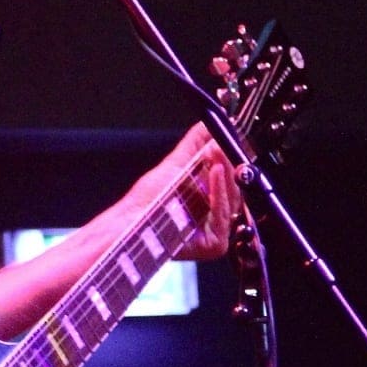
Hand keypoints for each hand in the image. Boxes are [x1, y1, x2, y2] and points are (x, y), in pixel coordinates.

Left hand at [96, 123, 237, 260]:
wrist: (131, 220)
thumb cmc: (148, 200)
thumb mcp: (176, 163)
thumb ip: (195, 143)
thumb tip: (208, 123)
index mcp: (211, 201)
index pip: (232, 179)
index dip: (233, 158)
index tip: (232, 138)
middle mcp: (216, 217)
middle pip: (236, 188)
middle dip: (229, 162)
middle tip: (223, 142)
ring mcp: (216, 232)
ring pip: (232, 199)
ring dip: (225, 173)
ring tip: (217, 151)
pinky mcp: (214, 244)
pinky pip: (223, 214)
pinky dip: (219, 191)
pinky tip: (215, 171)